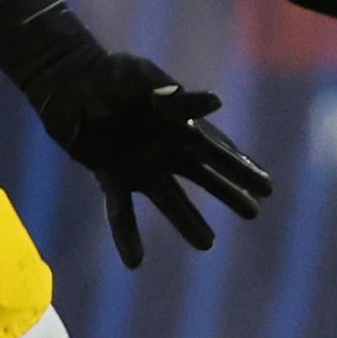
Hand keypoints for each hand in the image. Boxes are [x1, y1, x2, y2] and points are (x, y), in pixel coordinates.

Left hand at [0, 0, 270, 265]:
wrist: (68, 84)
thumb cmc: (107, 74)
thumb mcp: (136, 74)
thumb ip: (169, 93)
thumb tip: (213, 103)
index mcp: (180, 126)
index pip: (219, 150)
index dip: (243, 168)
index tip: (268, 188)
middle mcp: (166, 151)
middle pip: (204, 177)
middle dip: (229, 193)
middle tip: (254, 211)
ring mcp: (140, 167)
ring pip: (170, 200)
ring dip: (188, 222)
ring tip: (207, 244)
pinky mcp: (111, 177)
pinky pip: (121, 212)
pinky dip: (127, 236)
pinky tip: (135, 263)